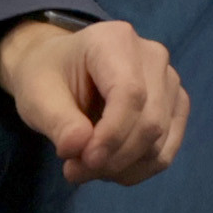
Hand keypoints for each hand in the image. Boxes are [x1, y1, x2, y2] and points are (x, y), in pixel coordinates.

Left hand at [0, 19, 188, 185]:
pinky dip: (137, 169)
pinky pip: (166, 150)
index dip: (112, 134)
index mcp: (116, 40)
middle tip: (75, 172)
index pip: (130, 93)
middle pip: (150, 121)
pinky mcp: (175, 106)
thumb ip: (57, 121)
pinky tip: (109, 167)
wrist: (61, 70)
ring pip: (160, 141)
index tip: (85, 161)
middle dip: (114, 158)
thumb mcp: (36, 95)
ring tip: (86, 168)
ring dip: (123, 167)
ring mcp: (170, 81)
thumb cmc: (48, 77)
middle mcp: (152, 56)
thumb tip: (79, 149)